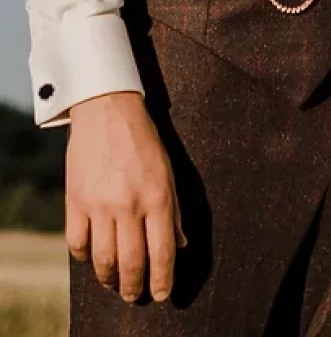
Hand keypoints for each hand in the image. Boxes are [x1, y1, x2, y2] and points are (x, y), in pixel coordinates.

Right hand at [66, 91, 185, 303]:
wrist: (107, 109)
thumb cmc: (143, 140)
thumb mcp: (168, 171)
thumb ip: (174, 210)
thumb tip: (181, 245)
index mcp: (157, 197)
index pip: (162, 252)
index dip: (162, 280)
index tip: (161, 295)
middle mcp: (129, 204)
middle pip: (131, 263)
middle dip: (134, 287)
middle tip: (134, 295)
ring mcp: (99, 204)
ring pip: (104, 260)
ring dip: (110, 279)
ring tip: (114, 283)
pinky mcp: (75, 200)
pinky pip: (77, 244)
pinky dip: (85, 258)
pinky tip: (92, 258)